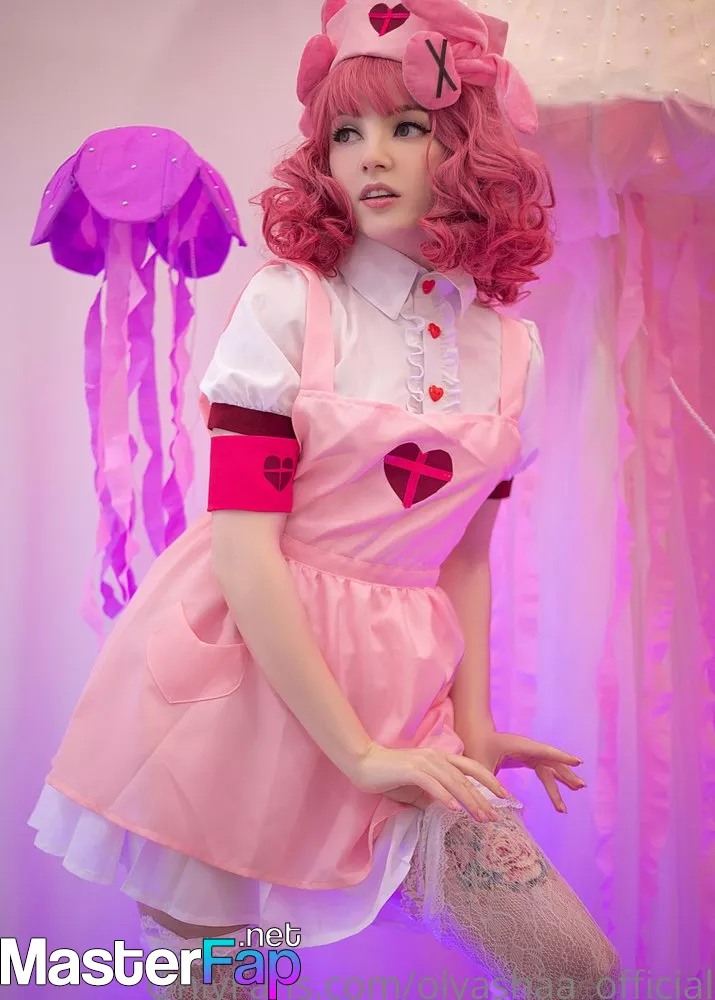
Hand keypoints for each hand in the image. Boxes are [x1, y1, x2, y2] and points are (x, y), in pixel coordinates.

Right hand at [347, 742, 511, 822]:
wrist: (364, 763)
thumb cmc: (389, 776)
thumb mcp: (417, 787)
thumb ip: (433, 794)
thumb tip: (447, 808)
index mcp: (440, 758)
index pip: (471, 767)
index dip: (490, 780)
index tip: (505, 796)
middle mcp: (435, 757)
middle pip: (467, 776)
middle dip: (484, 796)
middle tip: (496, 815)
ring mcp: (424, 762)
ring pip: (453, 781)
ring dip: (469, 800)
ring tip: (481, 817)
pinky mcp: (411, 770)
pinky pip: (432, 784)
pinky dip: (444, 796)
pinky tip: (454, 809)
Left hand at [462, 730, 585, 813]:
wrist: (473, 734)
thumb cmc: (475, 747)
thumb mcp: (479, 766)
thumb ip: (488, 784)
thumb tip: (497, 804)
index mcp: (517, 746)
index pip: (543, 751)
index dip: (560, 756)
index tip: (577, 761)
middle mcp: (526, 748)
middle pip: (550, 760)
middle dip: (566, 772)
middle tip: (581, 786)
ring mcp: (528, 752)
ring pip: (550, 767)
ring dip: (563, 778)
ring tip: (578, 789)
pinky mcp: (526, 758)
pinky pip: (543, 770)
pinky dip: (553, 781)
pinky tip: (563, 791)